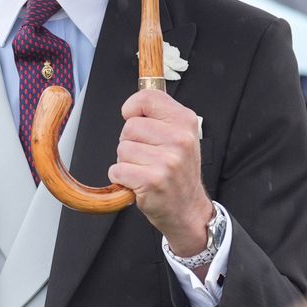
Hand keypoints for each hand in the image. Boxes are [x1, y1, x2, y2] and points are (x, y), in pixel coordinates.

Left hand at [108, 90, 213, 254]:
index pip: (147, 97)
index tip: (133, 118)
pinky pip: (118, 170)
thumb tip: (132, 103)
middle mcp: (179, 139)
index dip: (132, 108)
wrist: (188, 209)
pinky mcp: (152, 180)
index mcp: (185, 121)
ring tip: (145, 170)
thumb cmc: (178, 172)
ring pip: (122, 149)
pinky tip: (138, 182)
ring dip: (126, 162)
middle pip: (129, 126)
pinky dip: (121, 178)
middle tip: (147, 156)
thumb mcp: (180, 136)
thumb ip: (159, 116)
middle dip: (130, 142)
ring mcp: (167, 161)